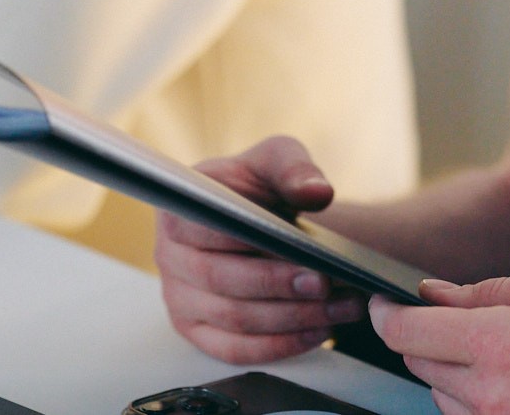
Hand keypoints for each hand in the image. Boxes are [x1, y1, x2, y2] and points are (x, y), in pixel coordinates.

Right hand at [154, 135, 368, 362]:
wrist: (262, 216)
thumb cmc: (260, 186)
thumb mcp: (278, 160)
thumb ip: (294, 169)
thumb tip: (316, 193)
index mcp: (178, 211)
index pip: (207, 233)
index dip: (253, 248)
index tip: (304, 258)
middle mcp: (170, 257)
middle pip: (221, 282)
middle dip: (279, 287)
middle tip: (326, 285)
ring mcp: (180, 299)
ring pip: (233, 320)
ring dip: (292, 319)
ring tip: (339, 308)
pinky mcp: (198, 331)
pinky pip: (236, 350)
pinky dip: (281, 345)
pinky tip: (320, 330)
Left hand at [368, 267, 509, 414]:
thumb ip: (494, 290)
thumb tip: (439, 293)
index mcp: (502, 344)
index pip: (407, 332)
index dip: (384, 313)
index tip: (382, 303)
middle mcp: (492, 397)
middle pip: (417, 364)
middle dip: (429, 337)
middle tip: (466, 321)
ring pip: (439, 398)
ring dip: (453, 373)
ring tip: (508, 356)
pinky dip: (477, 403)